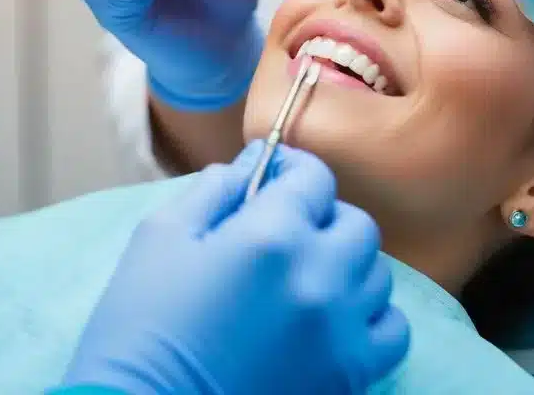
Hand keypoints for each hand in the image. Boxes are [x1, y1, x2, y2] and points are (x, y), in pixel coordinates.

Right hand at [63, 143, 410, 394]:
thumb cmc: (140, 328)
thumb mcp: (161, 237)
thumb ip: (216, 189)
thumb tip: (257, 161)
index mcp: (270, 234)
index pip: (313, 176)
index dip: (292, 170)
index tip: (276, 180)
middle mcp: (319, 274)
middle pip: (355, 223)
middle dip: (322, 220)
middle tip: (288, 236)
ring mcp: (341, 328)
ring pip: (376, 273)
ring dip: (346, 268)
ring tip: (307, 281)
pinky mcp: (350, 374)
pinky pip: (393, 329)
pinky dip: (371, 318)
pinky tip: (335, 320)